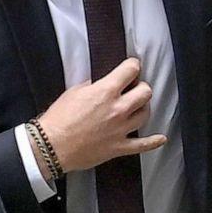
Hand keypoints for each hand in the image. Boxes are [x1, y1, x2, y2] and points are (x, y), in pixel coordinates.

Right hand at [35, 58, 166, 175]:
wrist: (51, 146)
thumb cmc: (58, 120)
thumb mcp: (74, 92)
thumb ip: (94, 86)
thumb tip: (102, 85)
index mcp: (106, 91)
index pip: (130, 70)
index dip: (132, 66)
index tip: (132, 67)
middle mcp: (117, 109)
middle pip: (145, 92)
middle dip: (140, 87)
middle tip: (134, 88)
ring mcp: (120, 129)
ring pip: (145, 114)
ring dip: (142, 108)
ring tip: (137, 106)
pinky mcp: (118, 147)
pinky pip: (142, 145)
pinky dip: (153, 142)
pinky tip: (160, 138)